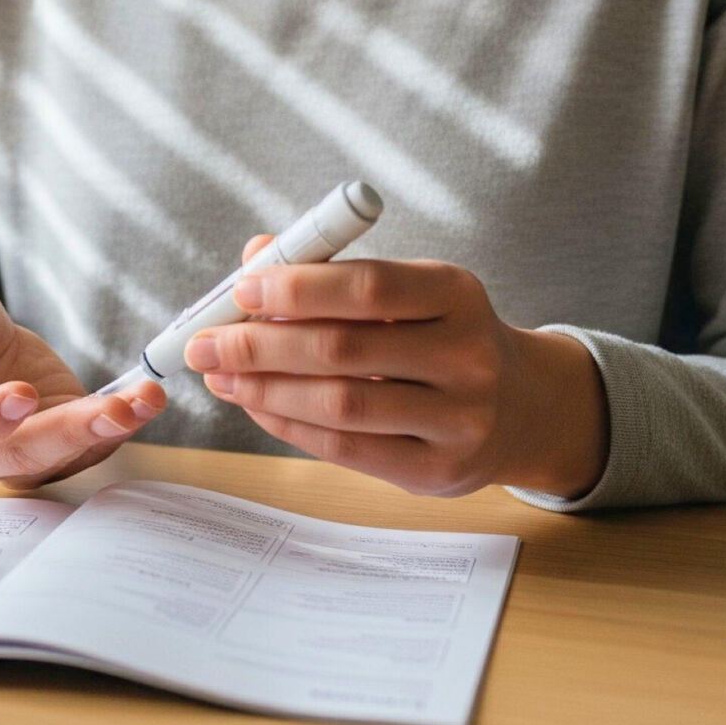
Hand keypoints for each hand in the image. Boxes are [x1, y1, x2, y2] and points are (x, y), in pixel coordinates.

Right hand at [0, 266, 165, 487]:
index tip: (21, 393)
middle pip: (21, 459)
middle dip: (70, 435)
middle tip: (111, 408)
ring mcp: (21, 450)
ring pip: (64, 457)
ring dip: (107, 432)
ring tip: (144, 400)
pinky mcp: (60, 436)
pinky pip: (93, 442)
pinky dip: (125, 422)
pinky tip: (147, 397)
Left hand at [188, 235, 608, 497]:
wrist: (521, 407)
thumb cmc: (439, 334)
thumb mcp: (406, 291)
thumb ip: (331, 270)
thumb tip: (254, 255)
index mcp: (457, 293)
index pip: (369, 287)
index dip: (298, 287)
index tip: (240, 288)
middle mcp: (468, 356)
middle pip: (343, 349)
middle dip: (259, 344)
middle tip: (204, 343)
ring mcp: (460, 419)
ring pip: (341, 404)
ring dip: (265, 389)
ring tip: (219, 376)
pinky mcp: (439, 470)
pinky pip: (346, 449)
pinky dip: (289, 424)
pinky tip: (255, 405)